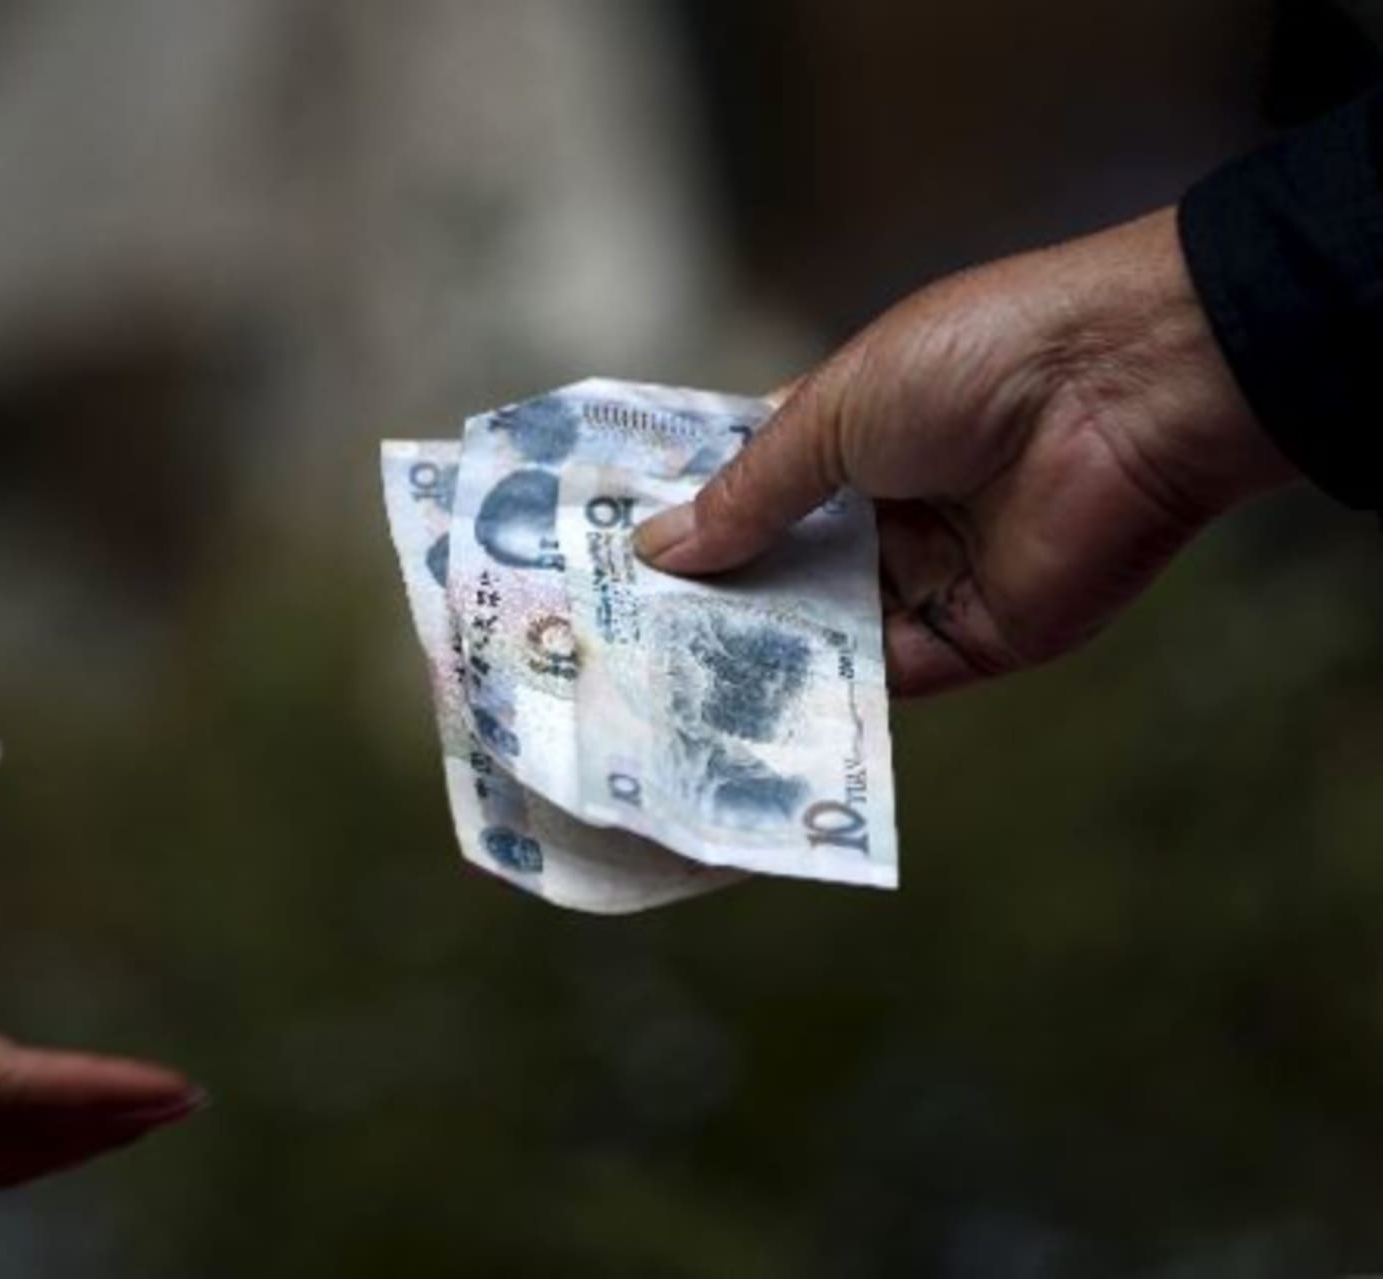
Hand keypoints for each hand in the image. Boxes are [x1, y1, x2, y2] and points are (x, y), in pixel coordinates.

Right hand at [635, 208, 1298, 695]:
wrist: (1125, 391)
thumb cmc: (976, 362)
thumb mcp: (833, 414)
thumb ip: (749, 494)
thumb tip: (659, 550)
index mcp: (850, 435)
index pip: (752, 488)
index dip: (687, 521)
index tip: (607, 560)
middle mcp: (883, 510)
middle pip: (779, 570)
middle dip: (706, 601)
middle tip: (611, 642)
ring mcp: (925, 577)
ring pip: (820, 632)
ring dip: (752, 655)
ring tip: (653, 688)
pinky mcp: (971, 640)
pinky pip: (881, 681)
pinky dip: (819, 698)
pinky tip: (742, 712)